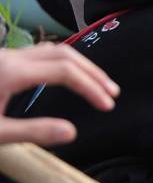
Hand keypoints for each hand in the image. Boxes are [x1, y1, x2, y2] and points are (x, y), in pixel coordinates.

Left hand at [0, 45, 119, 145]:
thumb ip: (33, 132)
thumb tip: (71, 132)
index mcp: (11, 73)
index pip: (64, 72)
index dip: (91, 87)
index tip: (107, 105)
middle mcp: (10, 58)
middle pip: (64, 54)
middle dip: (92, 72)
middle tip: (112, 91)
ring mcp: (6, 56)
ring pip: (53, 50)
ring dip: (79, 64)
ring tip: (96, 82)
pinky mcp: (3, 60)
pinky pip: (40, 53)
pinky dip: (62, 62)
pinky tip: (67, 74)